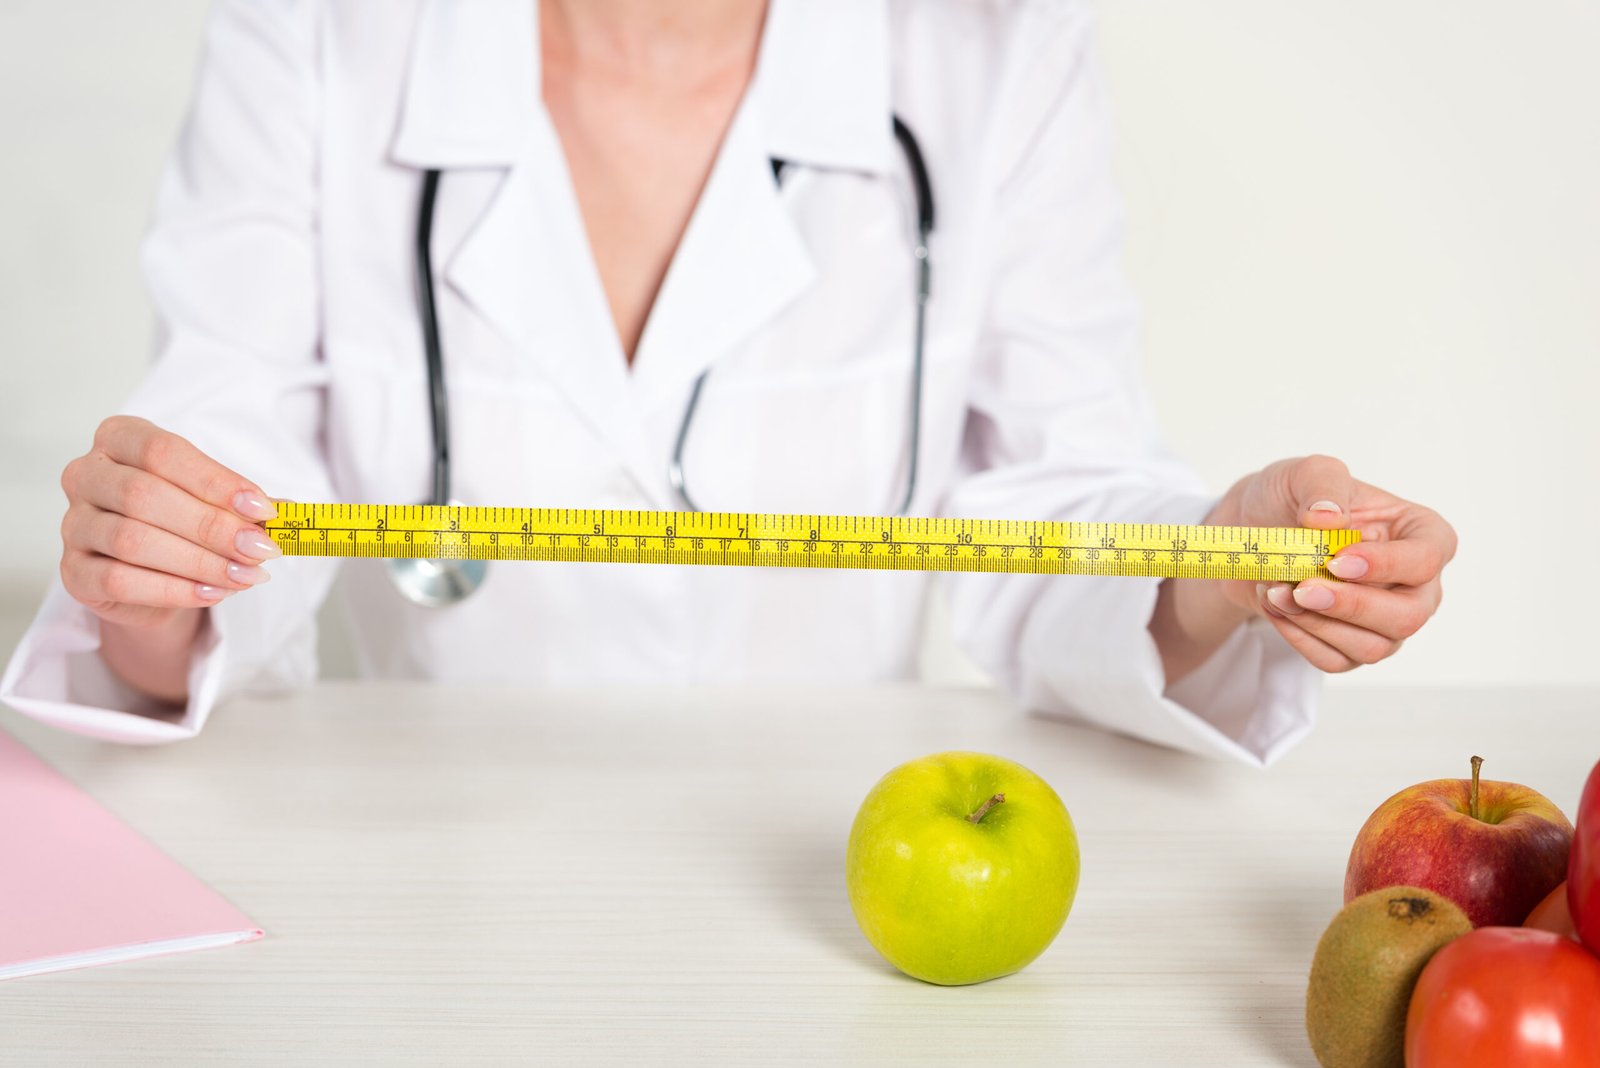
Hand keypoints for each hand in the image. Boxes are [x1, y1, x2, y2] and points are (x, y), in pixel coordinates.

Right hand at [59, 416, 279, 628]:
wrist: (151, 574)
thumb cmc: (184, 521)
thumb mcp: (217, 501)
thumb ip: (246, 504)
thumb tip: (288, 513)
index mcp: (119, 439)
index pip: (164, 452)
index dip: (216, 482)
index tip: (264, 511)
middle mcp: (86, 474)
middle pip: (144, 496)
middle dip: (212, 526)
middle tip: (260, 549)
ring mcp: (74, 524)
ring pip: (131, 541)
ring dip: (199, 561)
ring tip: (246, 575)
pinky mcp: (73, 572)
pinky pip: (119, 581)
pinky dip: (173, 590)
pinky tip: (213, 592)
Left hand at [1211, 454, 1455, 672]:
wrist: (1252, 531)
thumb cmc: (1292, 498)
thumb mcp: (1304, 473)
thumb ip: (1322, 484)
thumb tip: (1329, 516)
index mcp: (1421, 534)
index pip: (1427, 558)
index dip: (1385, 565)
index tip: (1335, 561)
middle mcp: (1416, 584)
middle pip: (1407, 616)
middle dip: (1351, 607)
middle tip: (1301, 588)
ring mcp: (1387, 621)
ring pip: (1372, 647)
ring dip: (1316, 623)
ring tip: (1274, 591)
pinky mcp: (1353, 646)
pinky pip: (1336, 661)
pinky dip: (1299, 637)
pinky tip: (1275, 606)